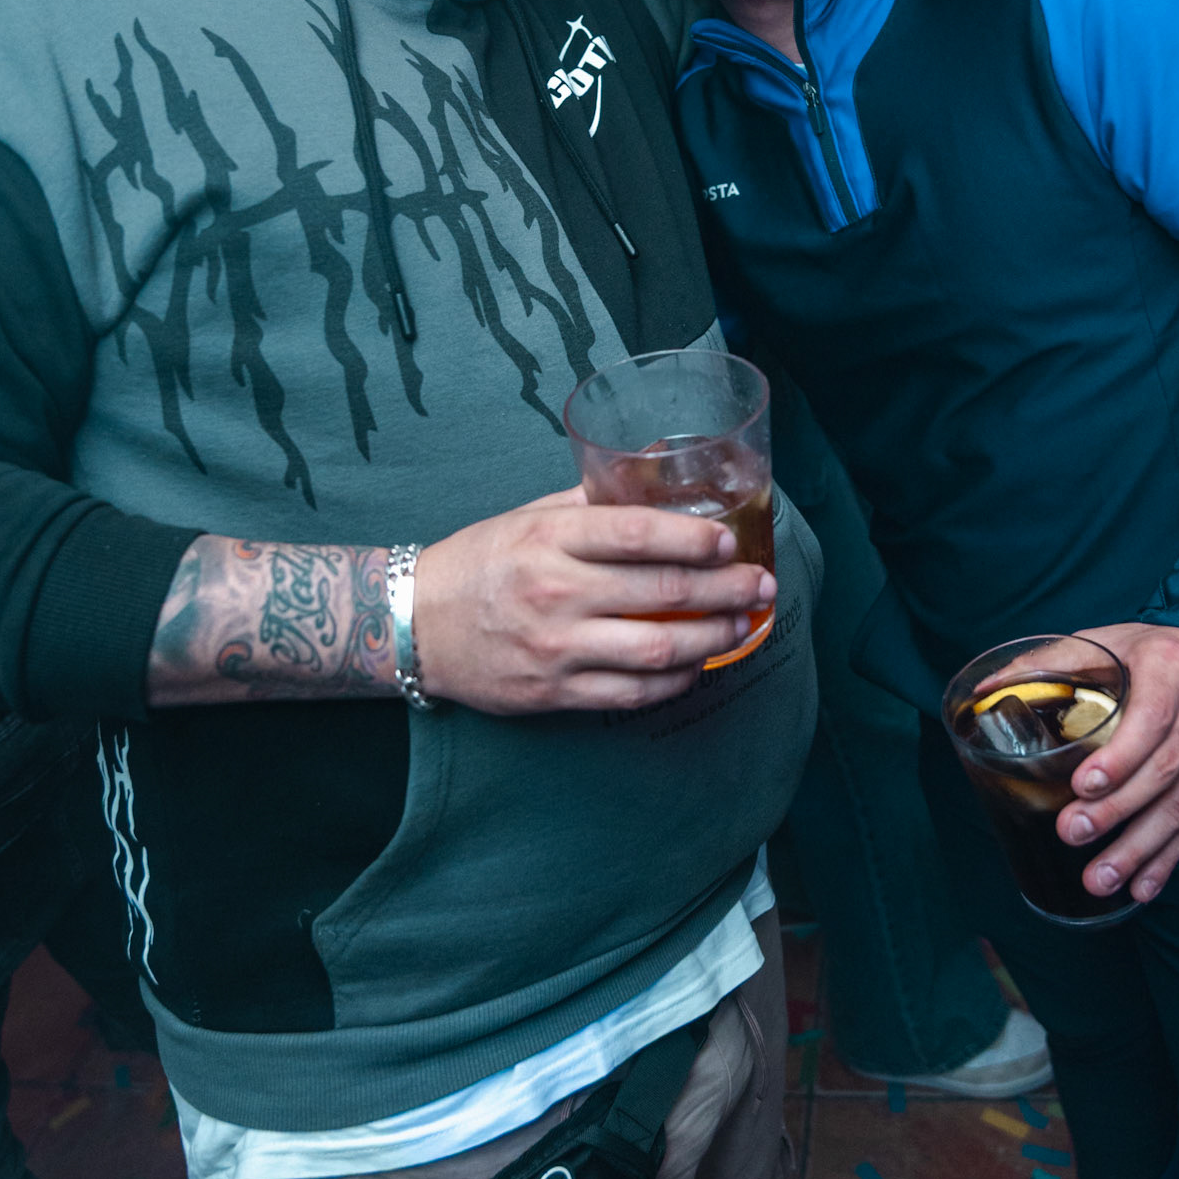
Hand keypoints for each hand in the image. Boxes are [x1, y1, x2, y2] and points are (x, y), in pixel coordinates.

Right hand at [410, 487, 775, 714]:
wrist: (416, 624)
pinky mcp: (555, 692)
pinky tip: (698, 665)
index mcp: (551, 539)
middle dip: (727, 588)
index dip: (696, 536)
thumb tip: (653, 485)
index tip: (731, 539)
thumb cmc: (479, 562)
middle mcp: (557, 592)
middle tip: (763, 584)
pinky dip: (675, 680)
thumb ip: (589, 506)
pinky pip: (632, 693)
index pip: (640, 534)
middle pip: (663, 591)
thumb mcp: (527, 518)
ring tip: (744, 625)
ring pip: (658, 649)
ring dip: (714, 637)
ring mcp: (557, 647)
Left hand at [1055, 624, 1178, 901]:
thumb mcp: (1104, 641)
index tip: (1082, 787)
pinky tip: (1143, 886)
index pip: (1153, 717)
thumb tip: (984, 690)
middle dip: (1119, 810)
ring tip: (1102, 879)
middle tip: (1074, 834)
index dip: (1121, 757)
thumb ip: (1049, 663)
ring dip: (1142, 848)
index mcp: (1172, 666)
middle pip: (1167, 768)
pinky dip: (1170, 857)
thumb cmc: (1149, 651)